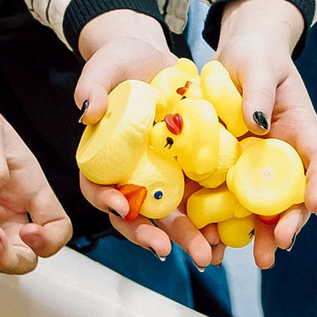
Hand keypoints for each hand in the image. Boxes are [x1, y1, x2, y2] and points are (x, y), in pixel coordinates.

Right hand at [73, 10, 196, 261]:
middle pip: (137, 213)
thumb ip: (91, 85)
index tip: (120, 207)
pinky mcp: (194, 171)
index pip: (98, 186)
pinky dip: (215, 219)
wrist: (161, 60)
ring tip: (206, 256)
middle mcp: (133, 174)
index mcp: (105, 156)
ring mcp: (164, 176)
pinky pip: (203, 200)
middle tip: (165, 248)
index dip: (105, 200)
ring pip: (172, 215)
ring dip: (187, 238)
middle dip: (150, 234)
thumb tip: (87, 113)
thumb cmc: (124, 62)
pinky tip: (229, 234)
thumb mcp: (105, 64)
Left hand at [205, 0, 316, 269]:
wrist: (233, 59)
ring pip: (262, 207)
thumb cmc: (254, 55)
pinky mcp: (229, 171)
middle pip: (292, 195)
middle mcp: (282, 154)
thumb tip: (255, 121)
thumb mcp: (258, 64)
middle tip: (280, 245)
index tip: (313, 204)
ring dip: (259, 235)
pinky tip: (214, 243)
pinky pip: (228, 201)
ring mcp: (256, 166)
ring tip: (257, 259)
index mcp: (300, 129)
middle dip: (289, 223)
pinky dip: (223, 224)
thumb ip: (258, 89)